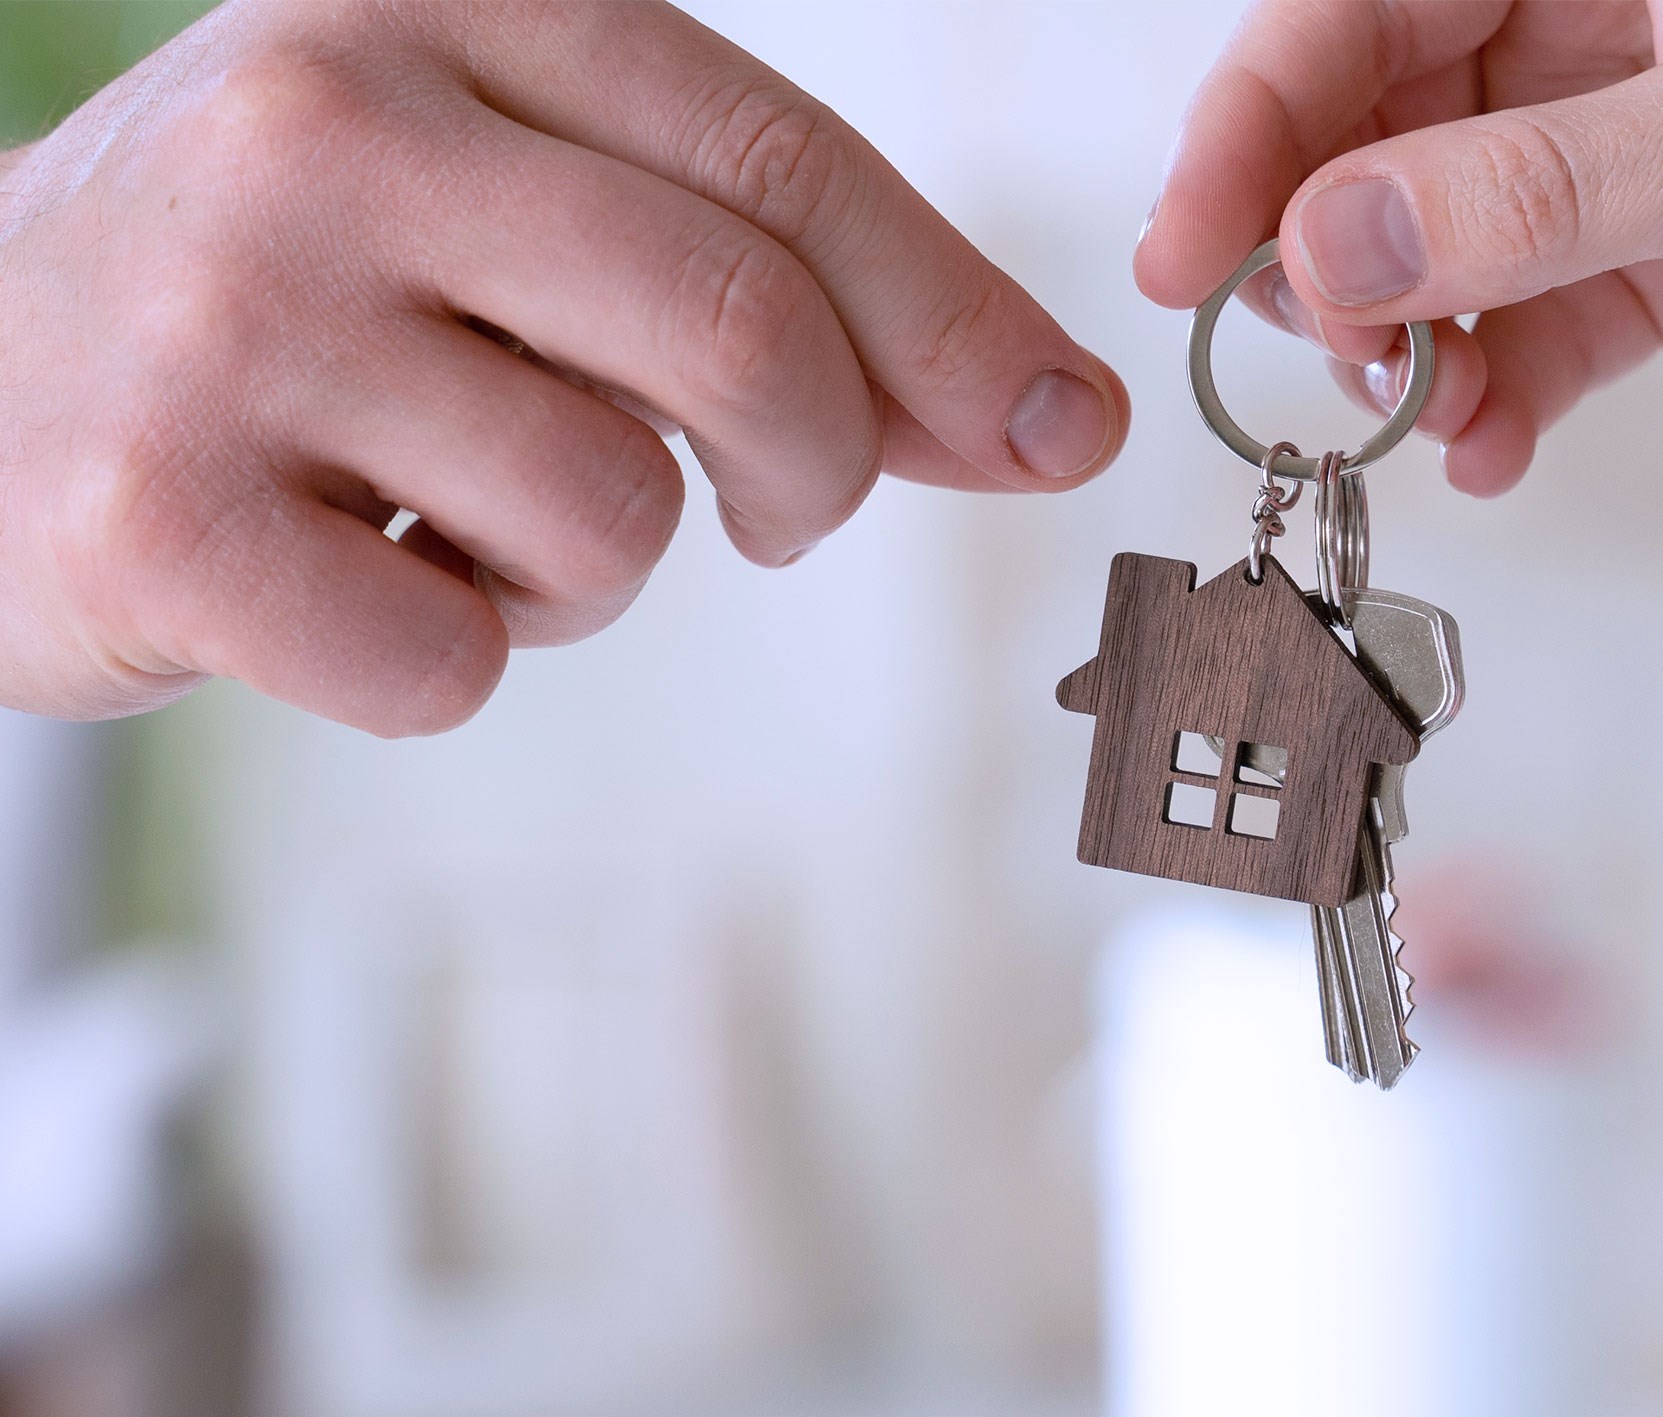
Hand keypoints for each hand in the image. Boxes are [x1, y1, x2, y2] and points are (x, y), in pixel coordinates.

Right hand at [0, 0, 1127, 734]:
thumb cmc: (292, 299)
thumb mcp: (519, 220)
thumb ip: (771, 294)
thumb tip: (1047, 415)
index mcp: (446, 6)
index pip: (783, 166)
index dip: (954, 318)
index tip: (1060, 427)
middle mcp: (332, 121)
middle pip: (739, 330)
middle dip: (817, 464)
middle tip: (782, 511)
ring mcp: (232, 312)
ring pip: (608, 514)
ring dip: (594, 571)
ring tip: (467, 519)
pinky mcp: (156, 510)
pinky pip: (454, 659)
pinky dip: (453, 659)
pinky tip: (354, 581)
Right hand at [1138, 1, 1662, 493]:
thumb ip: (1534, 195)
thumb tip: (1331, 246)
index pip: (1364, 4)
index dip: (1259, 126)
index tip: (1192, 252)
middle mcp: (1602, 15)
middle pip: (1383, 126)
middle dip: (1335, 254)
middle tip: (1323, 357)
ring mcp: (1636, 140)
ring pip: (1449, 240)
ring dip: (1414, 343)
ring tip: (1419, 414)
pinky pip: (1540, 322)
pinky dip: (1502, 392)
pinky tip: (1493, 445)